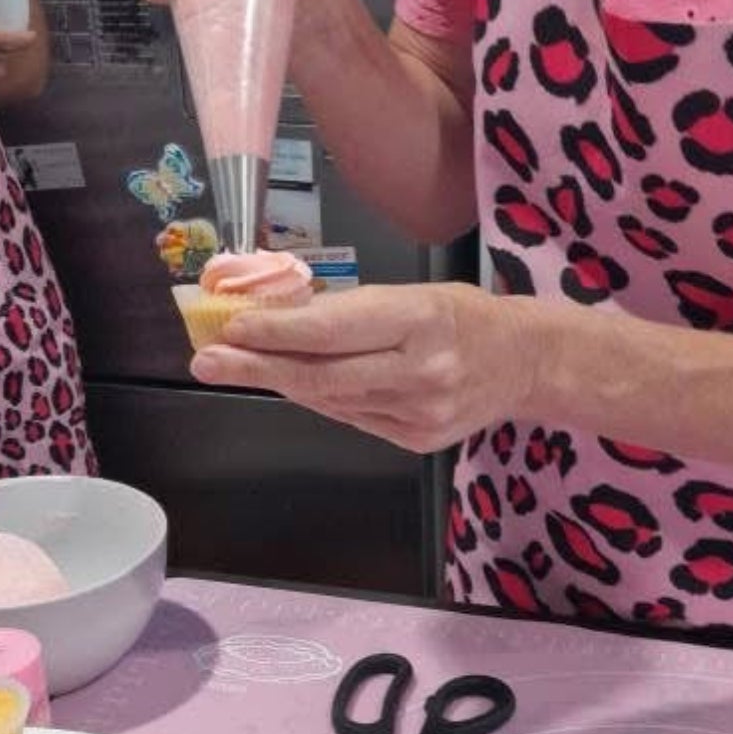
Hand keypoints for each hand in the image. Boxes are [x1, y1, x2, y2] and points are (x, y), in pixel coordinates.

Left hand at [189, 284, 536, 453]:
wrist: (526, 363)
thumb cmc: (463, 316)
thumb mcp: (413, 293)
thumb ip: (351, 309)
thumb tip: (277, 316)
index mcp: (421, 320)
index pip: (332, 330)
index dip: (275, 331)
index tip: (231, 326)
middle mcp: (421, 371)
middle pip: (321, 375)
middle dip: (257, 366)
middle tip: (206, 360)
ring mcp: (420, 413)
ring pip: (330, 400)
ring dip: (280, 382)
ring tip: (234, 366)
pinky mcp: (417, 440)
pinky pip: (351, 417)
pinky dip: (319, 398)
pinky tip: (295, 383)